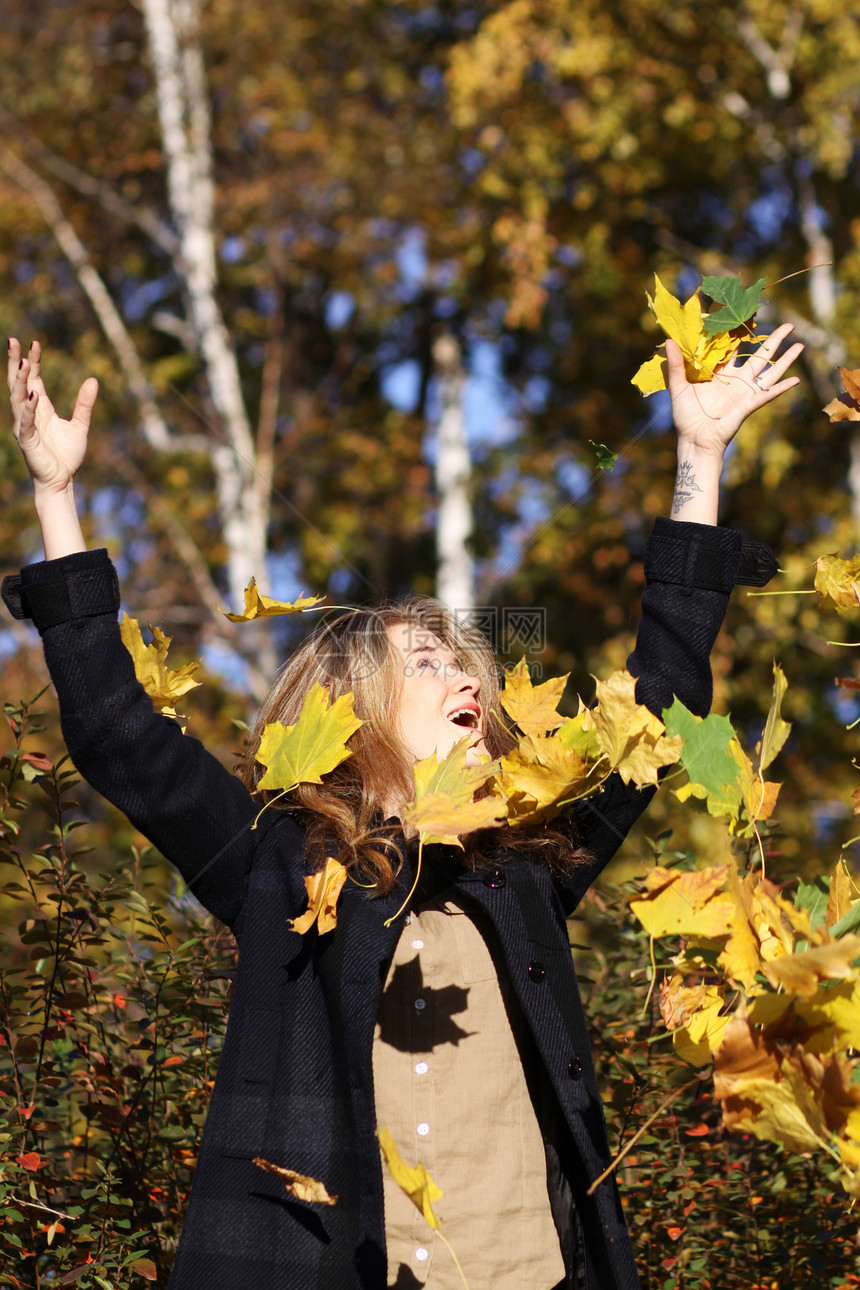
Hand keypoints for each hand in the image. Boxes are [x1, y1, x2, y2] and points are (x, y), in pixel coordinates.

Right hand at [8, 338, 97, 495]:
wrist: (62, 480)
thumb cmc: (67, 455)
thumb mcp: (80, 425)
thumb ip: (85, 404)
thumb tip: (93, 380)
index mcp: (40, 407)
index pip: (32, 378)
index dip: (32, 361)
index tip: (34, 343)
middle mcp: (28, 413)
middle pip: (17, 382)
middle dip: (14, 362)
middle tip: (13, 340)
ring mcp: (25, 425)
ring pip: (17, 397)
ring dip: (19, 380)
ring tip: (21, 362)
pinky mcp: (27, 440)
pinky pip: (25, 421)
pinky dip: (28, 408)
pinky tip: (32, 394)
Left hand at [666, 322, 802, 458]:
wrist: (693, 440)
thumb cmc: (685, 416)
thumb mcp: (679, 386)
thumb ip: (676, 364)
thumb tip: (669, 340)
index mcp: (721, 373)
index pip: (735, 348)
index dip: (743, 333)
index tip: (751, 315)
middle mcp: (737, 380)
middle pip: (760, 356)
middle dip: (775, 341)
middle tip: (789, 325)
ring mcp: (745, 392)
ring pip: (770, 371)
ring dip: (786, 359)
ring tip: (801, 344)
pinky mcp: (748, 405)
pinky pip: (767, 394)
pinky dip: (781, 388)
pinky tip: (795, 380)